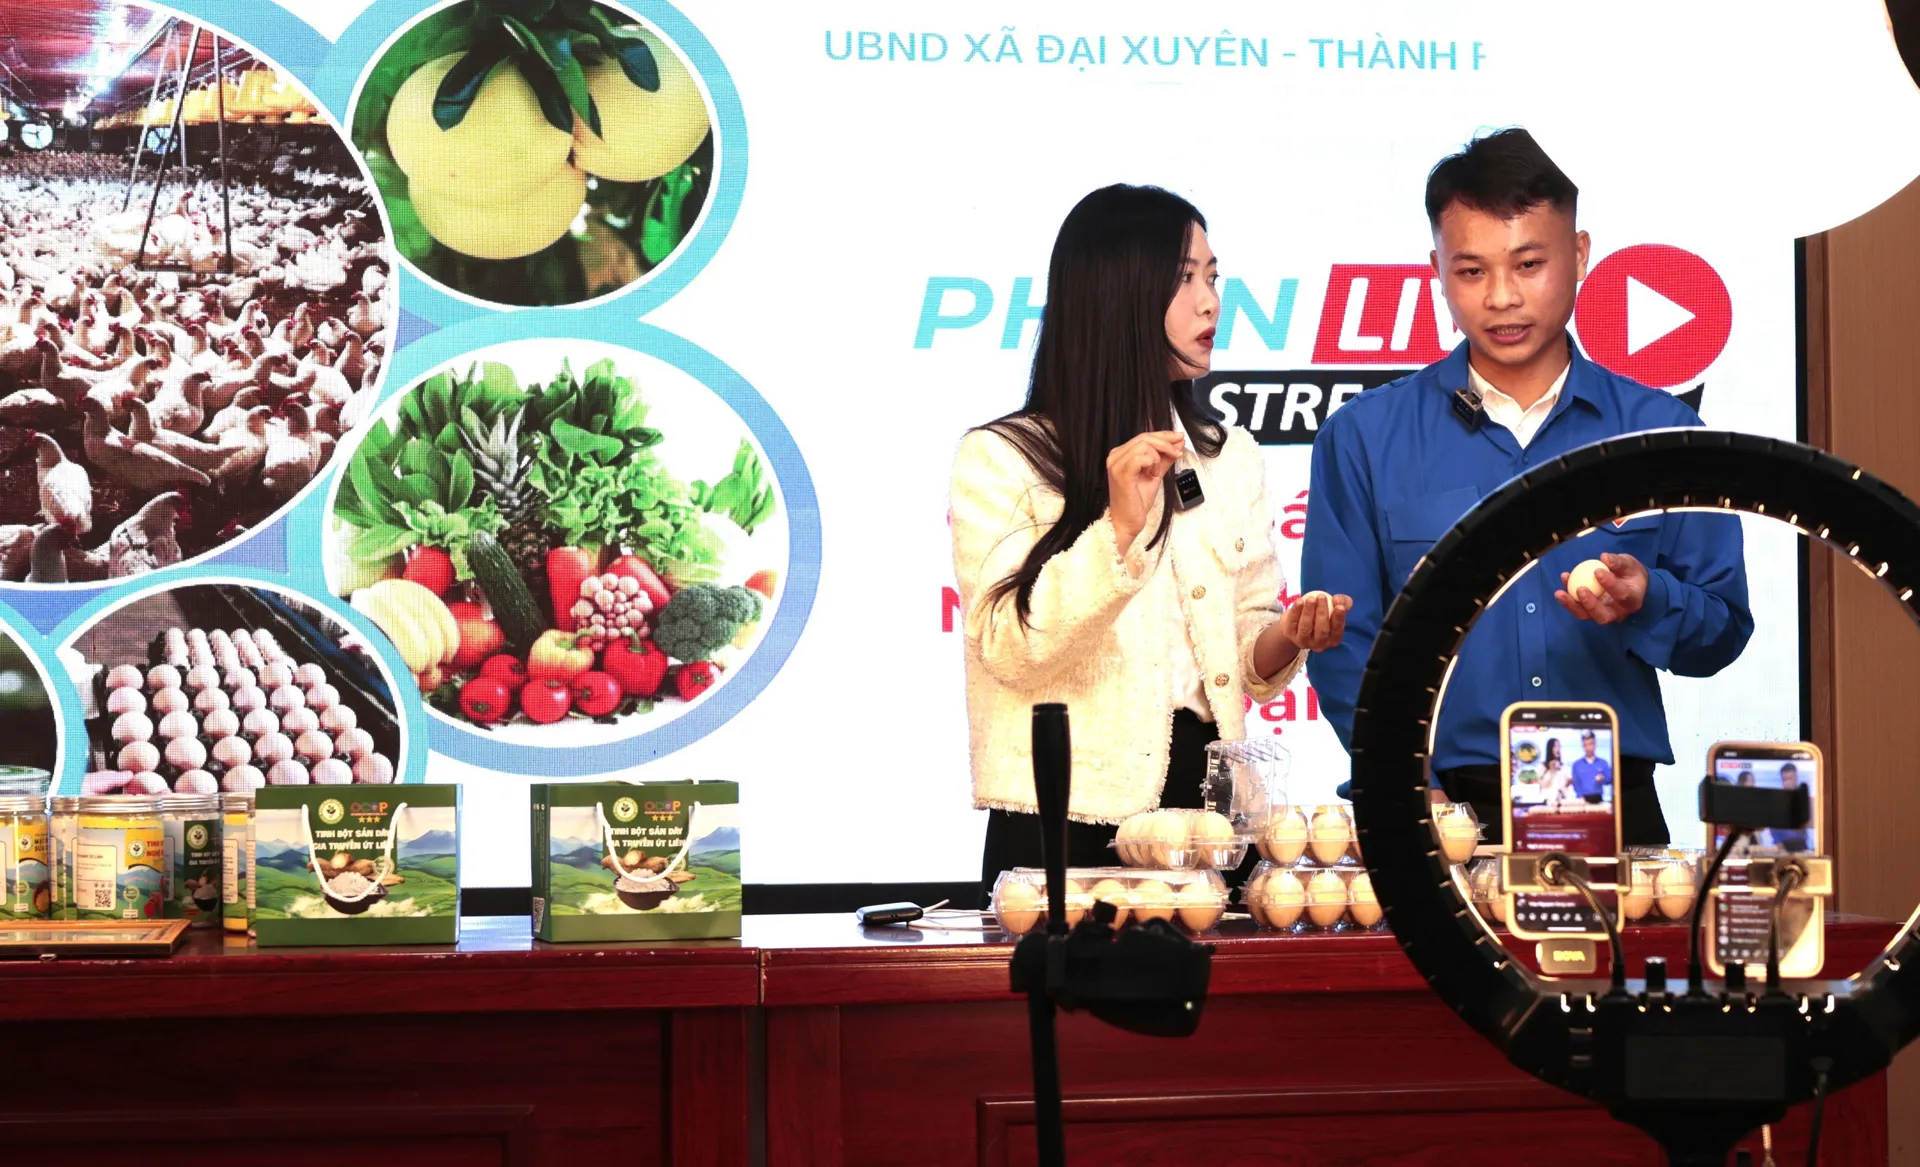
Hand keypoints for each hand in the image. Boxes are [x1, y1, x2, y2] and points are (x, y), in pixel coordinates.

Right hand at [1106, 431, 1183, 553]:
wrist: (1127, 522)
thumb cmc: (1137, 501)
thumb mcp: (1155, 474)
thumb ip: (1164, 458)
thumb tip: (1178, 444)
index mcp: (1121, 454)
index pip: (1143, 437)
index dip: (1164, 435)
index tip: (1179, 438)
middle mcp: (1115, 457)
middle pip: (1144, 438)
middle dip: (1166, 443)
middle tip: (1177, 452)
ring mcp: (1116, 465)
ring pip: (1143, 446)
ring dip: (1158, 457)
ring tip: (1157, 472)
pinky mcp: (1121, 474)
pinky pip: (1140, 458)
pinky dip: (1151, 463)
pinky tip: (1152, 474)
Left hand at [1279, 590, 1351, 651]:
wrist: (1297, 621)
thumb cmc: (1320, 615)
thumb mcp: (1333, 608)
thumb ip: (1342, 602)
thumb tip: (1338, 599)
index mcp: (1333, 639)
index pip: (1337, 630)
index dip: (1339, 619)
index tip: (1339, 606)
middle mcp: (1319, 644)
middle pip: (1321, 630)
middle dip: (1322, 613)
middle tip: (1322, 597)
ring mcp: (1303, 641)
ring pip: (1306, 628)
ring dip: (1309, 612)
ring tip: (1311, 599)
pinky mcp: (1290, 634)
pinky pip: (1293, 622)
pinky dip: (1296, 611)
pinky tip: (1300, 601)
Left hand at [1555, 552, 1646, 624]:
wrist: (1627, 582)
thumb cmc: (1630, 572)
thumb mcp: (1629, 563)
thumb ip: (1618, 562)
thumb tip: (1604, 557)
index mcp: (1633, 600)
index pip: (1622, 595)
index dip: (1610, 584)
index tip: (1597, 571)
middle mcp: (1619, 613)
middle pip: (1604, 616)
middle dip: (1590, 604)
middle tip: (1580, 589)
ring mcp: (1604, 615)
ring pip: (1587, 616)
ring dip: (1572, 605)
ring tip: (1559, 592)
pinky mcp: (1591, 613)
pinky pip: (1578, 609)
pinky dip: (1568, 599)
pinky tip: (1561, 584)